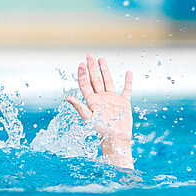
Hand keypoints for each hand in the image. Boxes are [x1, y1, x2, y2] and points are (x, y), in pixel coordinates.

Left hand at [66, 54, 133, 168]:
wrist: (117, 139)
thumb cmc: (102, 131)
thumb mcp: (89, 118)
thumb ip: (80, 107)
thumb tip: (67, 98)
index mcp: (92, 101)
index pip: (85, 84)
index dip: (82, 74)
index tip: (81, 64)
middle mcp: (101, 98)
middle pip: (95, 79)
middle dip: (92, 67)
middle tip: (90, 55)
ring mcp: (112, 99)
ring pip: (107, 81)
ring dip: (105, 70)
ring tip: (101, 59)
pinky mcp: (123, 103)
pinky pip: (126, 89)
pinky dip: (128, 81)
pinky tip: (128, 73)